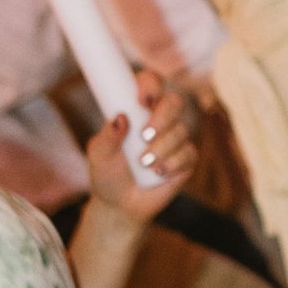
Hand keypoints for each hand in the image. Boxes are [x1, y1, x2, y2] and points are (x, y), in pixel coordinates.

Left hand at [85, 70, 196, 223]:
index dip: (150, 86)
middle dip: (162, 118)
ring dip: (161, 148)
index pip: (150, 83)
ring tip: (143, 164)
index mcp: (137, 109)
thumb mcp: (99, 154)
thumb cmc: (107, 172)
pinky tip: (159, 173)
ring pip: (180, 131)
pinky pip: (188, 153)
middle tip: (144, 136)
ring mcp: (175, 138)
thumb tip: (120, 118)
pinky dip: (172, 163)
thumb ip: (107, 136)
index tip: (142, 100)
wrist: (120, 204)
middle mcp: (159, 118)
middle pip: (174, 102)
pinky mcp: (187, 158)